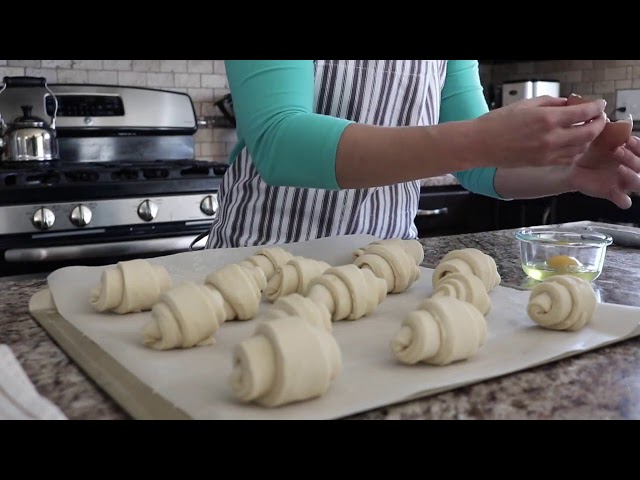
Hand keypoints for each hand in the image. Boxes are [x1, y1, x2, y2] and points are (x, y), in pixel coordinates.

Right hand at [470, 95, 606, 168]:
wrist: (480, 144)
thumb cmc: (496, 123)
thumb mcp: (525, 104)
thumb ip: (550, 102)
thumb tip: (566, 103)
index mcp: (547, 119)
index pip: (584, 113)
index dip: (596, 107)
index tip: (599, 104)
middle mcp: (551, 138)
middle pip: (589, 132)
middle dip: (598, 123)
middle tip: (598, 118)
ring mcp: (548, 153)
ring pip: (582, 147)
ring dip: (588, 138)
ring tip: (585, 130)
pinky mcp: (542, 163)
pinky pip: (568, 158)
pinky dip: (576, 150)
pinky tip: (572, 144)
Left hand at [568, 136, 639, 208]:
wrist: (572, 166)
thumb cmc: (591, 151)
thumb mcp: (600, 139)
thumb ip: (614, 131)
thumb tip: (628, 121)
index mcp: (632, 154)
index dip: (638, 146)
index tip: (627, 140)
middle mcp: (632, 168)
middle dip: (632, 158)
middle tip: (616, 151)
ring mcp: (624, 182)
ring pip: (639, 184)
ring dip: (632, 176)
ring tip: (619, 169)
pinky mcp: (613, 193)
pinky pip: (625, 201)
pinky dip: (623, 199)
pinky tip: (617, 194)